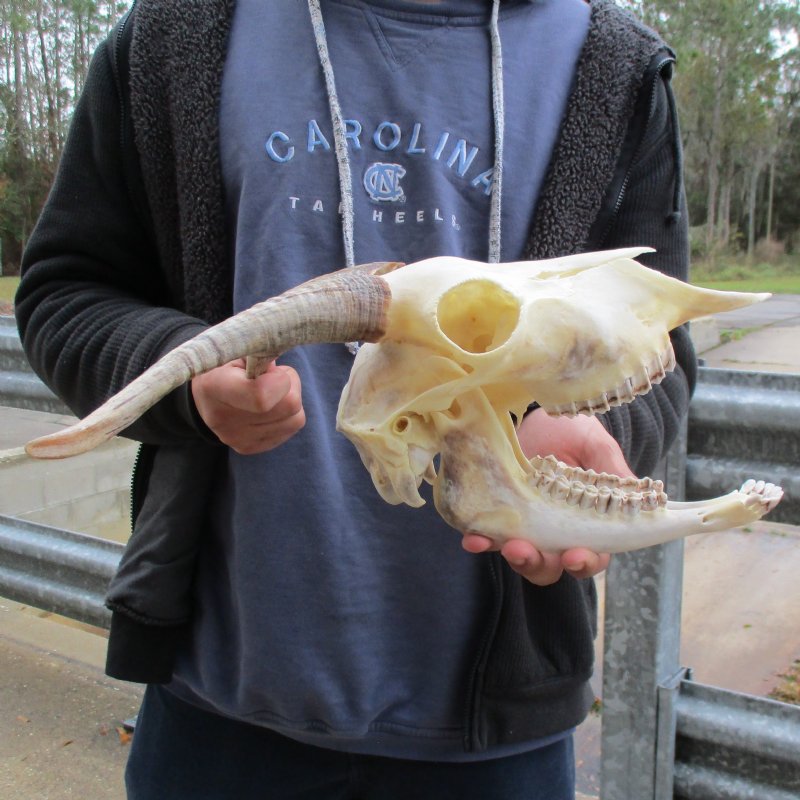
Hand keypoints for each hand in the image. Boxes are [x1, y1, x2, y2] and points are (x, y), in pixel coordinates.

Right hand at [191, 359, 304, 454]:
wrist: (203, 396)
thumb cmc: (224, 365)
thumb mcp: (235, 350)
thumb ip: (260, 354)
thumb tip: (282, 366)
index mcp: (214, 388)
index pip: (261, 397)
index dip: (281, 380)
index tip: (273, 370)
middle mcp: (223, 420)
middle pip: (289, 406)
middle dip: (290, 385)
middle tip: (274, 376)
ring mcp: (237, 439)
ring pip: (296, 418)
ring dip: (290, 400)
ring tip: (270, 390)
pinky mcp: (250, 447)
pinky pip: (291, 428)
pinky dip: (287, 414)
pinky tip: (269, 406)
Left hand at [461, 409, 632, 584]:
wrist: (534, 416)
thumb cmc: (572, 433)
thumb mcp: (595, 446)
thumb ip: (612, 471)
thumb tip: (633, 493)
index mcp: (588, 524)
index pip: (593, 557)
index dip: (586, 563)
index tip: (576, 555)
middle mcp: (556, 532)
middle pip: (551, 566)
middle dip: (539, 564)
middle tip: (525, 550)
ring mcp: (525, 526)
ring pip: (521, 558)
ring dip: (513, 557)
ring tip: (506, 545)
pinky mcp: (497, 515)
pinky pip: (489, 536)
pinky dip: (481, 542)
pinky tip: (474, 538)